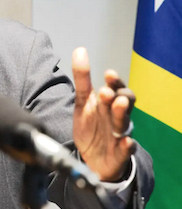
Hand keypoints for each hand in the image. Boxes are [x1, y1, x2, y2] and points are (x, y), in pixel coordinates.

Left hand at [72, 47, 135, 181]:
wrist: (93, 158)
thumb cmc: (92, 127)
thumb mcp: (83, 102)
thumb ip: (82, 79)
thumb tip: (80, 50)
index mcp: (108, 104)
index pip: (116, 89)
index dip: (115, 82)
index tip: (108, 74)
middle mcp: (116, 117)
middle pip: (125, 104)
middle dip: (119, 97)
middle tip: (107, 92)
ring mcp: (119, 134)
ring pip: (125, 123)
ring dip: (121, 114)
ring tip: (117, 105)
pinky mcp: (119, 153)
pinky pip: (127, 149)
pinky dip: (127, 145)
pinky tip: (126, 142)